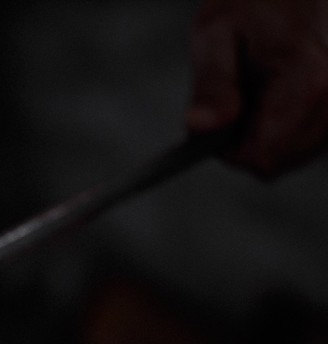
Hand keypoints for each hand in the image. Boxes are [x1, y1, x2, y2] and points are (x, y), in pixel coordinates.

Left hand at [188, 0, 327, 177]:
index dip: (229, 151)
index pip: (265, 158)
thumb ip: (211, 85)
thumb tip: (201, 128)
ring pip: (292, 155)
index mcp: (308, 82)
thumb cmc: (252, 1)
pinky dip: (282, 127)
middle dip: (247, 142)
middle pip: (279, 161)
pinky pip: (304, 141)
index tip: (214, 124)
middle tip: (234, 99)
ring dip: (265, 134)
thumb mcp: (215, 34)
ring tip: (256, 89)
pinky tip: (273, 95)